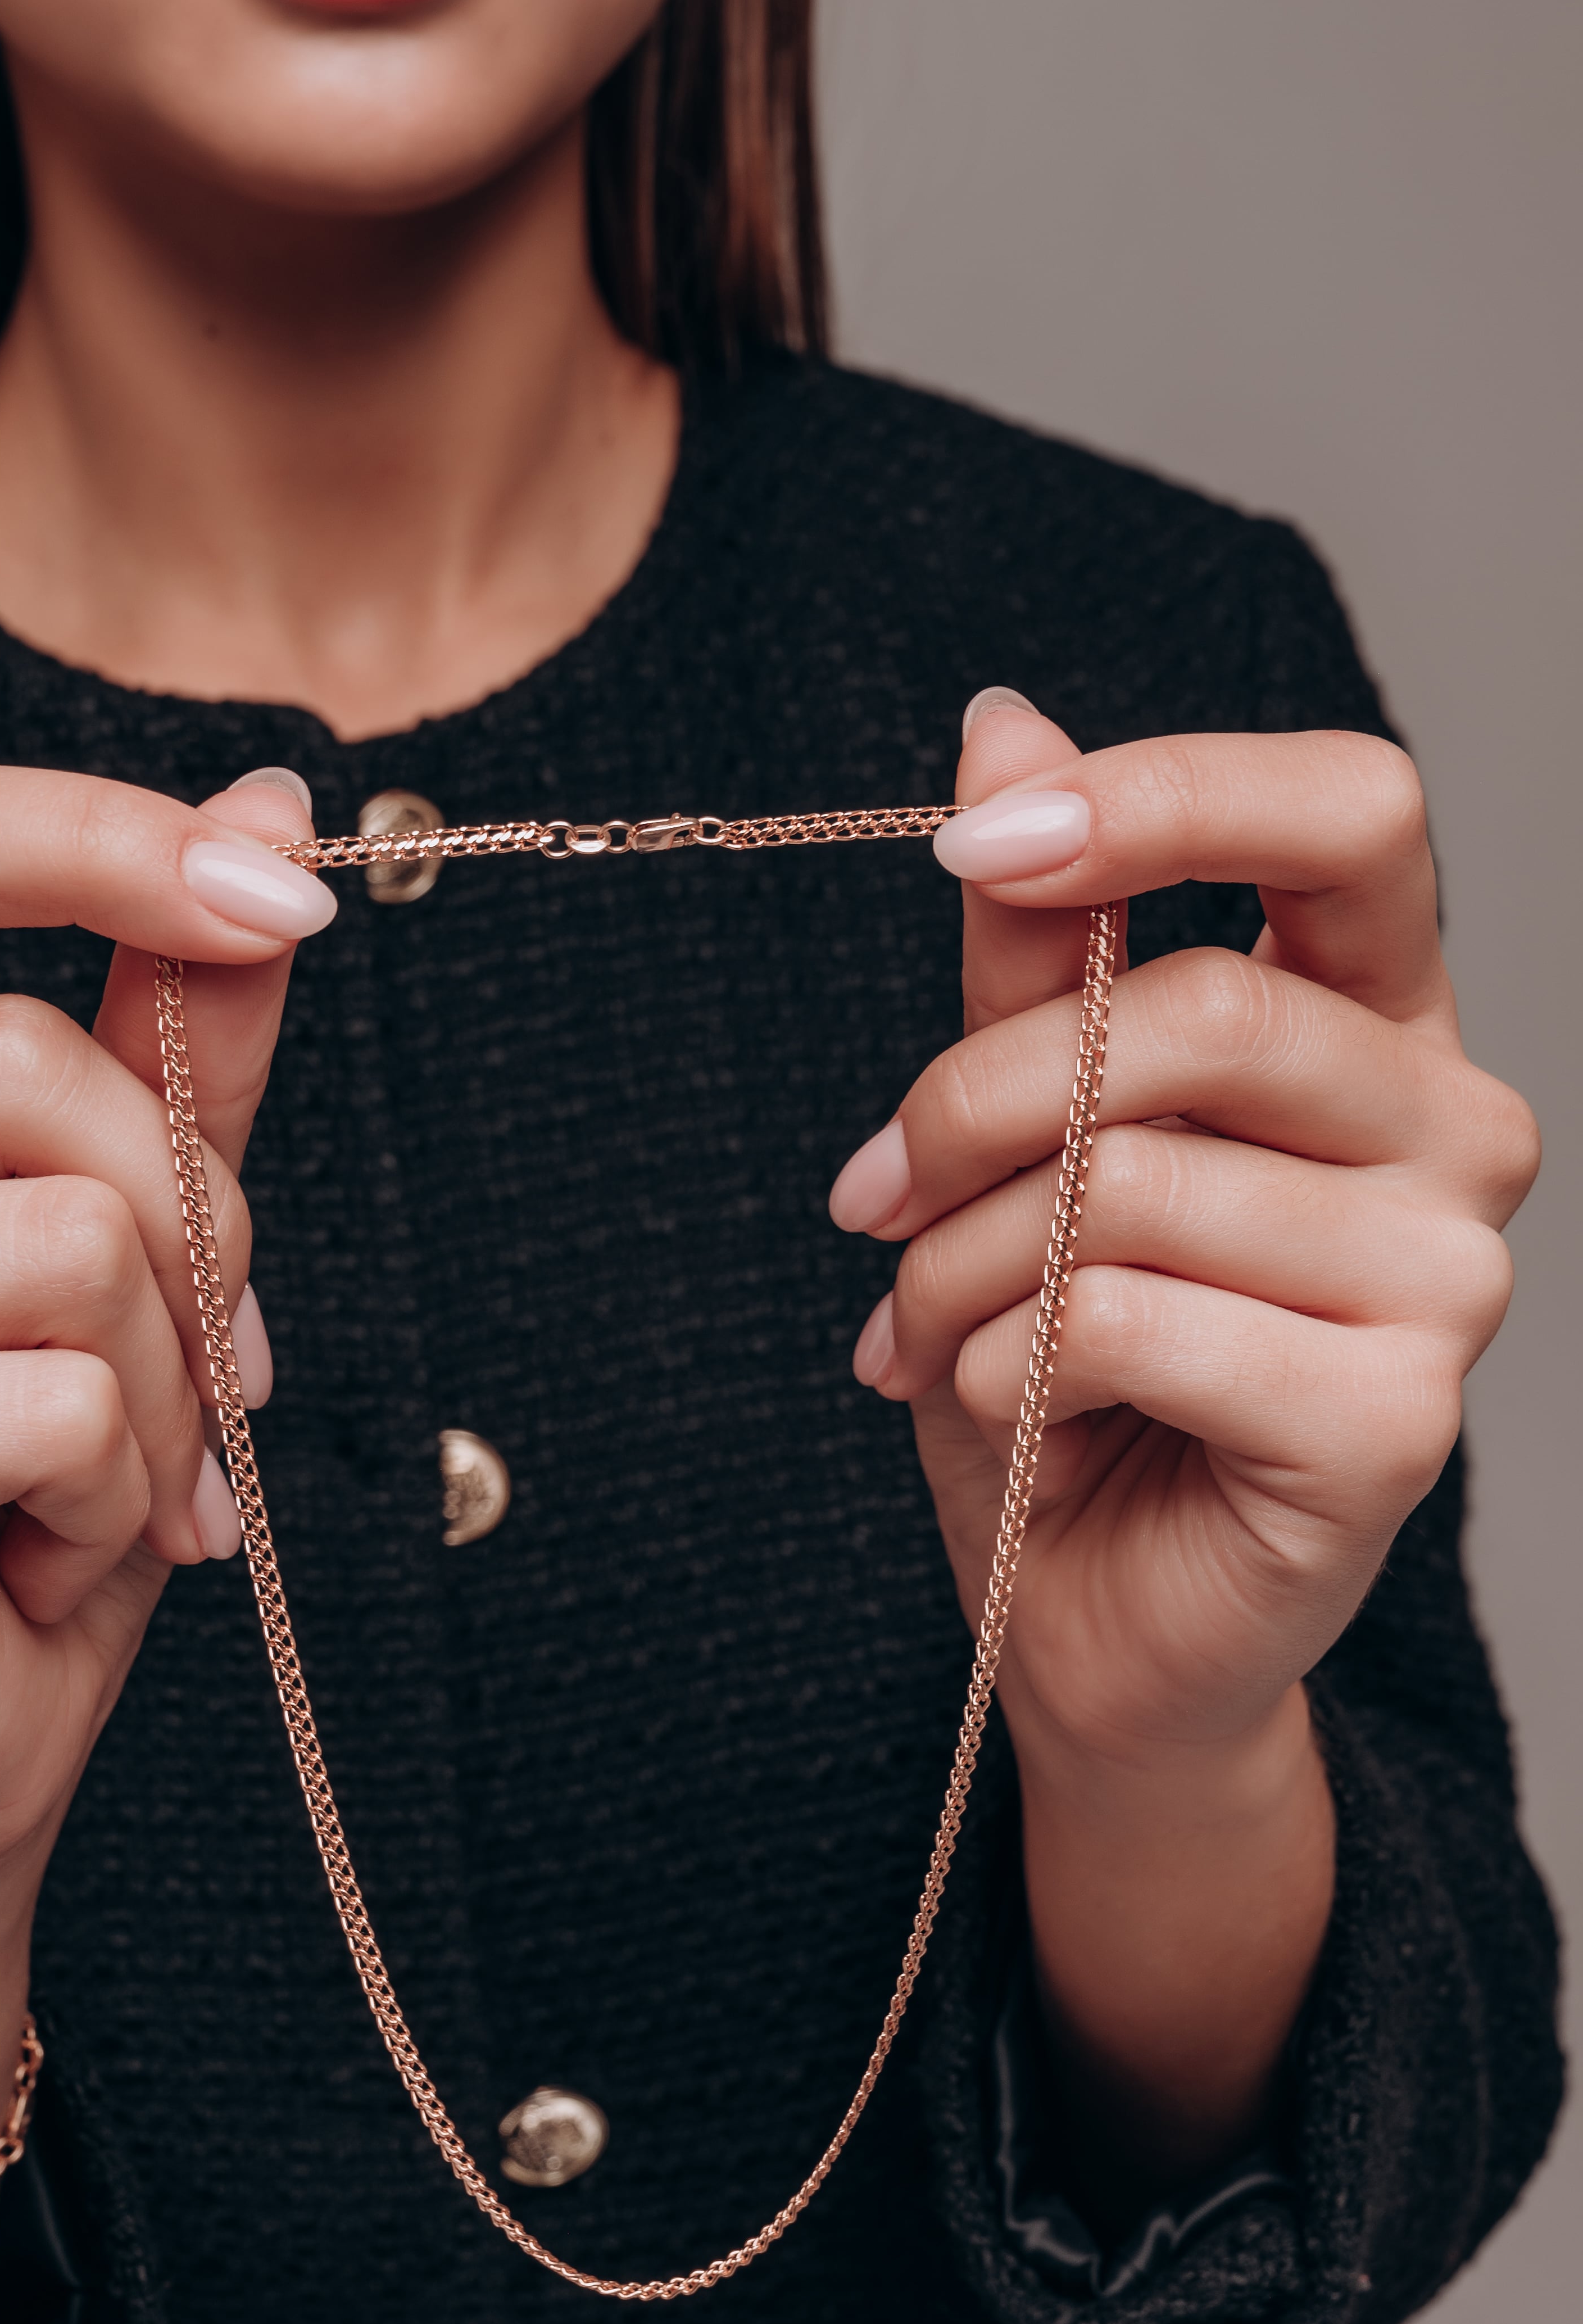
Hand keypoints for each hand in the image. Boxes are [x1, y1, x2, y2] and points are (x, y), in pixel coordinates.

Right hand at [0, 758, 332, 2323]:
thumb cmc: (43, 1458)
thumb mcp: (141, 1213)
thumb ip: (184, 1018)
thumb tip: (272, 796)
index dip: (100, 839)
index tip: (285, 897)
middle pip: (24, 1066)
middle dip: (181, 1225)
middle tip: (191, 1359)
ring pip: (60, 1243)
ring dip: (156, 1385)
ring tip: (100, 1471)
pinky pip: (46, 1403)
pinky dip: (110, 1489)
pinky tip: (41, 1544)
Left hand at [830, 698, 1537, 2186]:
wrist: (1090, 1606)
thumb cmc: (1069, 1364)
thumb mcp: (1026, 1130)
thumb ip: (1040, 945)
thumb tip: (1005, 717)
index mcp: (1380, 1023)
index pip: (1352, 810)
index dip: (1161, 796)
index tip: (974, 846)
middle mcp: (1453, 1130)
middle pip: (1197, 1010)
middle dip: (976, 1101)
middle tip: (871, 1194)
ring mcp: (1448, 1283)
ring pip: (1133, 1184)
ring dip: (964, 1264)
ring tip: (926, 1332)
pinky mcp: (1395, 1422)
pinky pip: (1133, 1321)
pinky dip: (1010, 1366)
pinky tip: (1012, 1413)